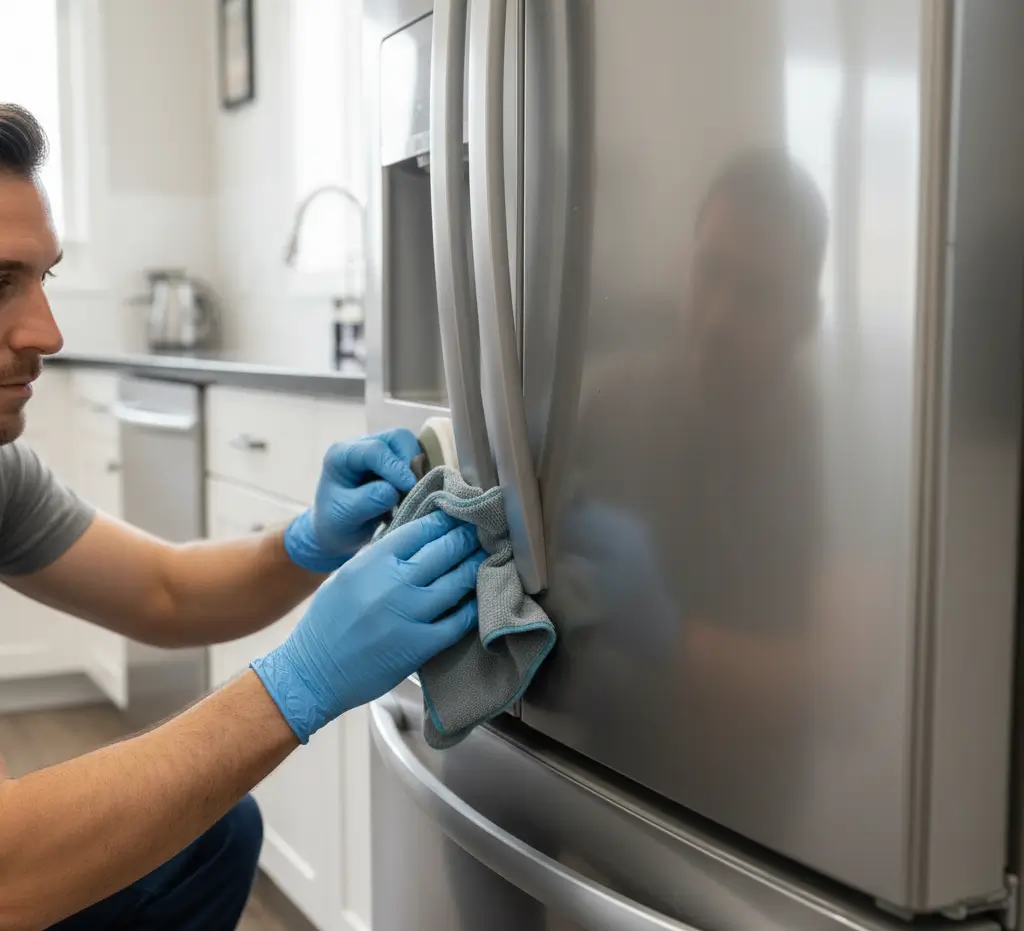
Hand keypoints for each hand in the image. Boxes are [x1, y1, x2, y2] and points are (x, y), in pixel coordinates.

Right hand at [252, 511, 484, 742]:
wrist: (313, 672)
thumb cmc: (328, 622)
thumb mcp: (349, 574)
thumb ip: (381, 556)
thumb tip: (415, 539)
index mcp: (374, 561)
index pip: (421, 529)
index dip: (446, 520)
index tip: (460, 514)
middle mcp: (394, 583)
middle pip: (444, 550)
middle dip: (467, 538)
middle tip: (484, 530)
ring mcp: (409, 614)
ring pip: (457, 581)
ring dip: (475, 566)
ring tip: (488, 557)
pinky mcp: (420, 645)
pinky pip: (458, 620)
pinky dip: (473, 606)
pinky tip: (481, 597)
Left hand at [284, 429, 421, 571]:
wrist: (336, 531)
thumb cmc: (335, 522)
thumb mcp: (346, 515)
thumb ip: (370, 500)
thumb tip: (395, 490)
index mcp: (342, 454)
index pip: (375, 450)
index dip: (395, 467)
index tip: (408, 487)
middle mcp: (361, 446)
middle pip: (397, 438)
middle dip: (409, 462)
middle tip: (409, 489)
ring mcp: (379, 452)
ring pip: (409, 447)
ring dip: (415, 469)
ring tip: (407, 494)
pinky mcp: (392, 462)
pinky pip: (413, 460)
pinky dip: (417, 475)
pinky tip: (408, 494)